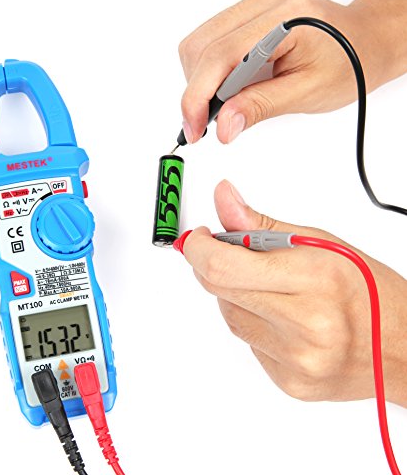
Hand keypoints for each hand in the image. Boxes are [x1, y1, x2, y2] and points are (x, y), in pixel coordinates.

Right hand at [178, 0, 400, 143]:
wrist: (367, 41)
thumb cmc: (350, 65)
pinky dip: (210, 70)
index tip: (194, 128)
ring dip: (200, 80)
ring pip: (200, 41)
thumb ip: (260, 107)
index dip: (197, 96)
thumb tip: (223, 126)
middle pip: (201, 45)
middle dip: (196, 90)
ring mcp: (258, 2)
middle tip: (205, 122)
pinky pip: (212, 38)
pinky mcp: (251, 10)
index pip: (220, 56)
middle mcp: (268, 1)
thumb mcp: (306, 94)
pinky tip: (227, 87)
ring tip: (222, 104)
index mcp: (286, 19)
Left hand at [181, 180, 406, 405]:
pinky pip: (247, 342)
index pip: (224, 265)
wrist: (405, 348)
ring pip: (229, 316)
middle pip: (218, 290)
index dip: (198, 248)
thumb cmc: (370, 291)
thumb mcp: (321, 243)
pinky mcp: (288, 381)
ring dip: (236, 296)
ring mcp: (295, 359)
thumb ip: (262, 225)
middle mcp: (303, 325)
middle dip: (213, 266)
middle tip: (229, 253)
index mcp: (313, 279)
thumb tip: (224, 200)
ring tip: (272, 289)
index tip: (197, 238)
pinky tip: (282, 318)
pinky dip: (254, 323)